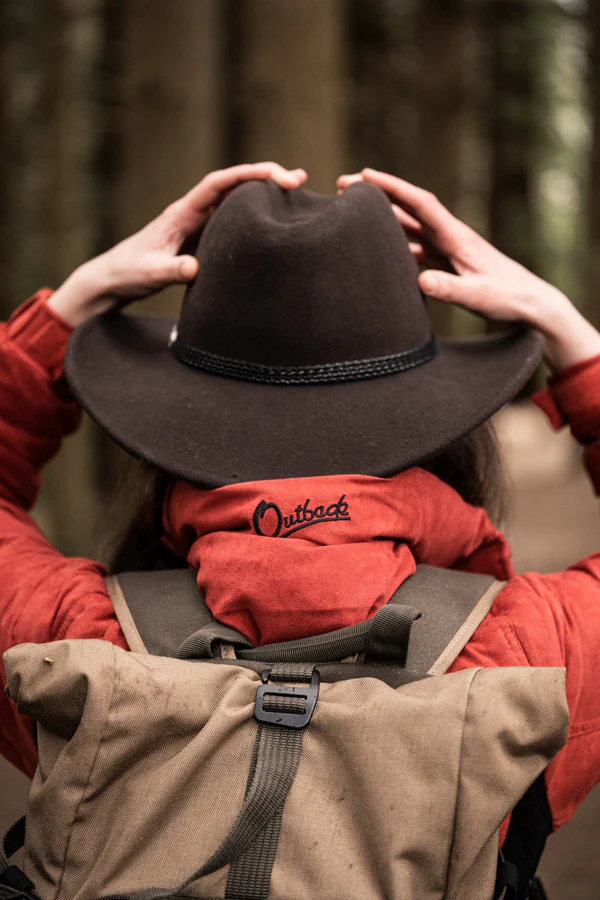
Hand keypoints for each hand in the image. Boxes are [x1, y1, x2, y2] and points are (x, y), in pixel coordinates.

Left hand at [49, 162, 306, 326]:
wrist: (113, 280)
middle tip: (300, 180)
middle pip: (234, 186)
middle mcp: (193, 213)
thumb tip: (195, 267)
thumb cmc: (128, 272)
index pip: (219, 183)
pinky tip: (275, 223)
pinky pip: (233, 224)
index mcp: (182, 212)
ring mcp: (199, 226)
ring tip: (298, 195)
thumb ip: (171, 269)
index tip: (276, 176)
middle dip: (266, 177)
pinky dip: (255, 219)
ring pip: (237, 203)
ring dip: (264, 197)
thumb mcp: (149, 273)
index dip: (248, 175)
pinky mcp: (202, 241)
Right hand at [337, 168, 599, 370]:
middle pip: (407, 209)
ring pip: (406, 228)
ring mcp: (446, 251)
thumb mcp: (479, 296)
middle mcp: (449, 238)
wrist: (531, 306)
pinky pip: (412, 250)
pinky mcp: (445, 265)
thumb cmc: (509, 299)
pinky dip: (391, 245)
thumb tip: (420, 280)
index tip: (365, 175)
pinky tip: (374, 249)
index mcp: (457, 237)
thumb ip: (450, 289)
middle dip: (376, 195)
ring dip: (380, 219)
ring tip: (349, 213)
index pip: (421, 204)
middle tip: (343, 185)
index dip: (393, 188)